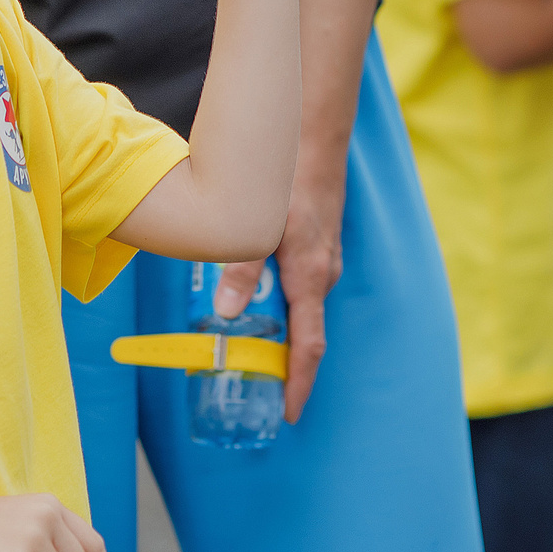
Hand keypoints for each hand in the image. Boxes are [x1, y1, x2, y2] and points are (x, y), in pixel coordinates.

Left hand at [211, 168, 342, 422]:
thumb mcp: (259, 225)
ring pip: (299, 306)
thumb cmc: (289, 179)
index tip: (289, 414)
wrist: (315, 137)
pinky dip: (281, 302)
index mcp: (311, 278)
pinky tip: (256, 294)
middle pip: (303, 332)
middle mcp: (323, 274)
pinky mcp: (318, 245)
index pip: (308, 347)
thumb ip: (242, 268)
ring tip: (246, 347)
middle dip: (282, 364)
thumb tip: (228, 312)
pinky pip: (300, 286)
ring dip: (277, 330)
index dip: (299, 384)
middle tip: (253, 387)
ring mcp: (324, 259)